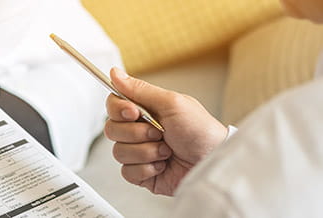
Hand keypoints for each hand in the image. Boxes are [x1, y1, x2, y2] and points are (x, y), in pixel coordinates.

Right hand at [104, 68, 226, 195]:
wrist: (212, 162)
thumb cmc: (201, 131)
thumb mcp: (172, 103)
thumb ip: (140, 89)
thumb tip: (115, 73)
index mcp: (145, 110)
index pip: (114, 105)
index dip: (118, 109)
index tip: (134, 112)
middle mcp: (139, 130)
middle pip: (112, 129)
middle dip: (137, 133)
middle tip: (160, 133)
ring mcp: (139, 152)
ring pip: (118, 152)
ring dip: (146, 152)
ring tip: (167, 151)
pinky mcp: (142, 173)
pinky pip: (127, 172)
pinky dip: (147, 169)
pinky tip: (163, 165)